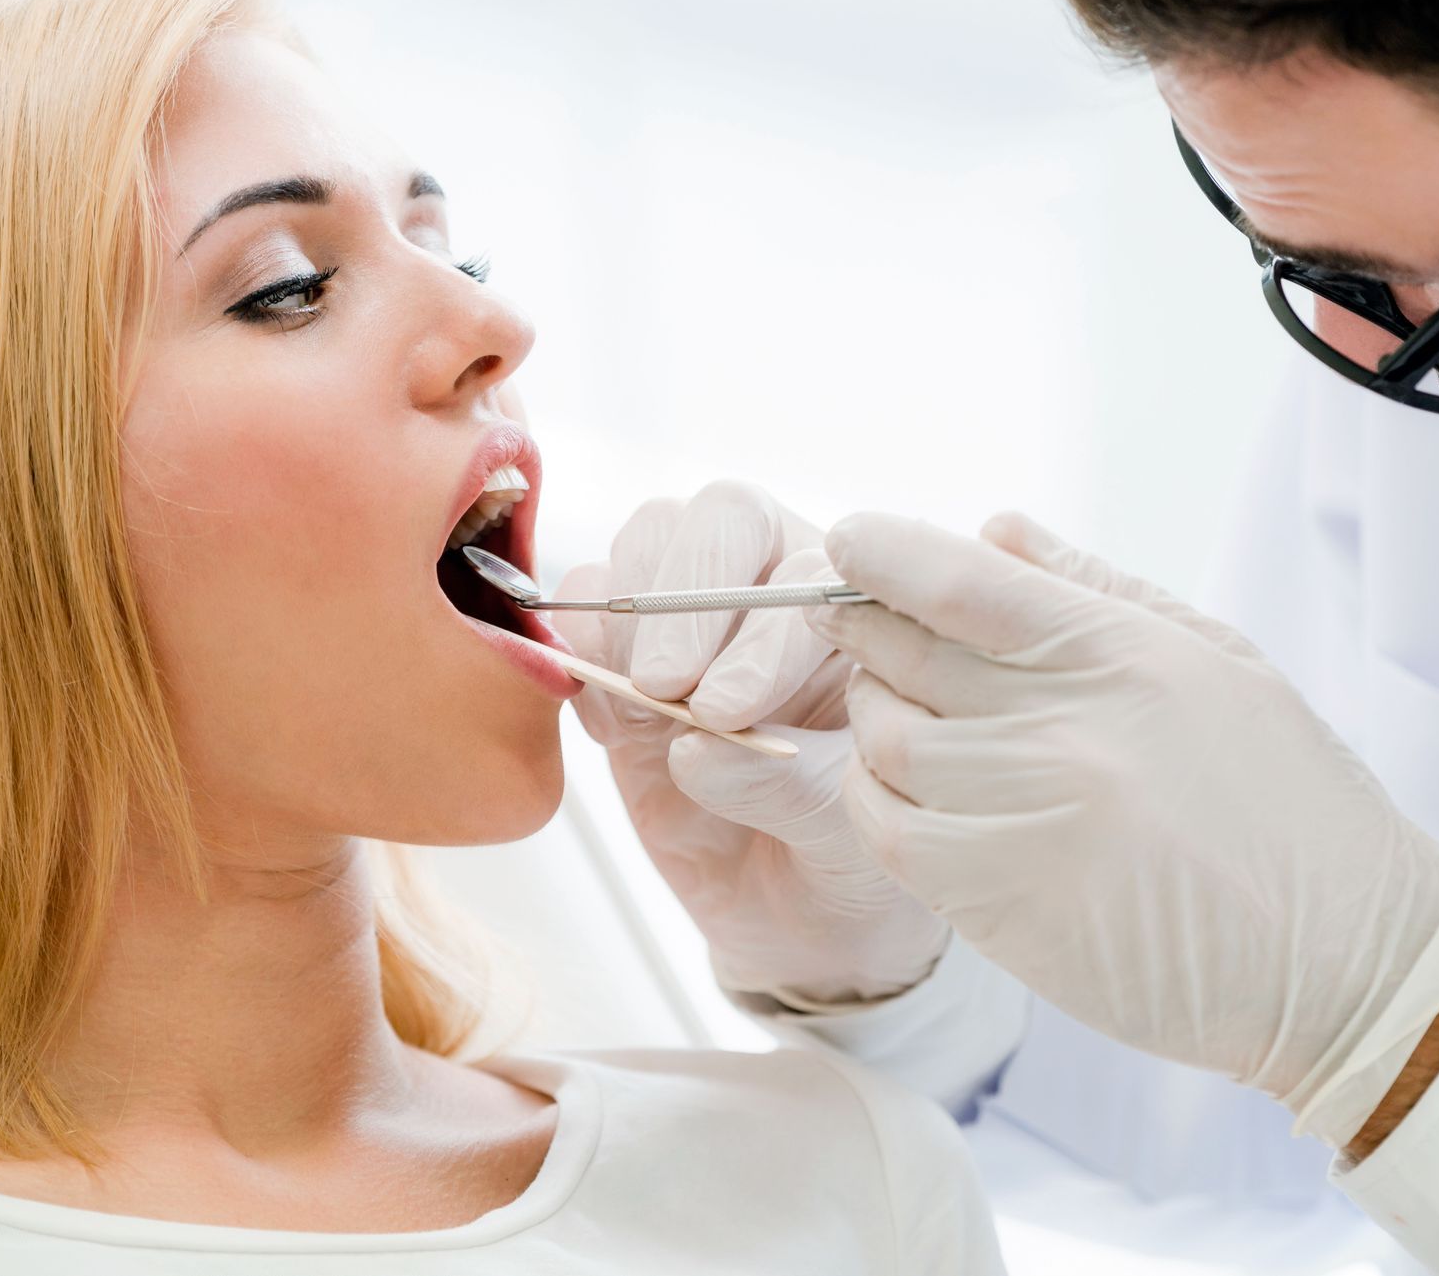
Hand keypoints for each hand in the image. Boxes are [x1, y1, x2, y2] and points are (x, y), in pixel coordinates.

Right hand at [553, 483, 947, 1004]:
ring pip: (651, 542)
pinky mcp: (627, 660)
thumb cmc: (852, 862)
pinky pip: (584, 610)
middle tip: (668, 689)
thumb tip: (693, 747)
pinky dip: (578, 653)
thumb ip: (786, 786)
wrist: (802, 919)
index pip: (808, 572)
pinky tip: (612, 728)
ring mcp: (698, 619)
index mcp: (860, 619)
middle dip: (687, 596)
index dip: (760, 632)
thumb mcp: (848, 836)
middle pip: (725, 519)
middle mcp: (781, 594)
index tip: (731, 713)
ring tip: (642, 710)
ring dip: (630, 615)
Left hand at [809, 510, 1438, 1145]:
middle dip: (859, 626)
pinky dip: (875, 801)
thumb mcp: (1219, 660)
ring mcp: (1027, 814)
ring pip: (885, 740)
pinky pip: (891, 832)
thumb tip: (997, 529)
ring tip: (893, 707)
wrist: (1346, 960)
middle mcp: (1065, 726)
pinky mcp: (1001, 900)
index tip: (849, 539)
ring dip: (870, 714)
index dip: (885, 550)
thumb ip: (1096, 589)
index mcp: (1121, 652)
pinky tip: (901, 791)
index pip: (961, 580)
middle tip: (850, 621)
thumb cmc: (1289, 804)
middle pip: (903, 653)